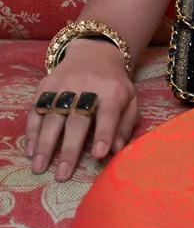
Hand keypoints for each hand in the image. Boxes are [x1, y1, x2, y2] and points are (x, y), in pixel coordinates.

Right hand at [25, 40, 137, 181]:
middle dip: (69, 149)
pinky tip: (31, 150)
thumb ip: (125, 125)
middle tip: (62, 174)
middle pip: (77, 119)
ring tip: (40, 167)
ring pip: (52, 116)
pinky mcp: (46, 84)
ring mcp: (64, 84)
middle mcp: (87, 86)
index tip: (98, 154)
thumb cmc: (115, 86)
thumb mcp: (130, 101)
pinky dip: (32, 130)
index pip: (108, 114)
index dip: (103, 133)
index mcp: (112, 91)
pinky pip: (36, 109)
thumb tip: (115, 150)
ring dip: (45, 144)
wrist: (96, 53)